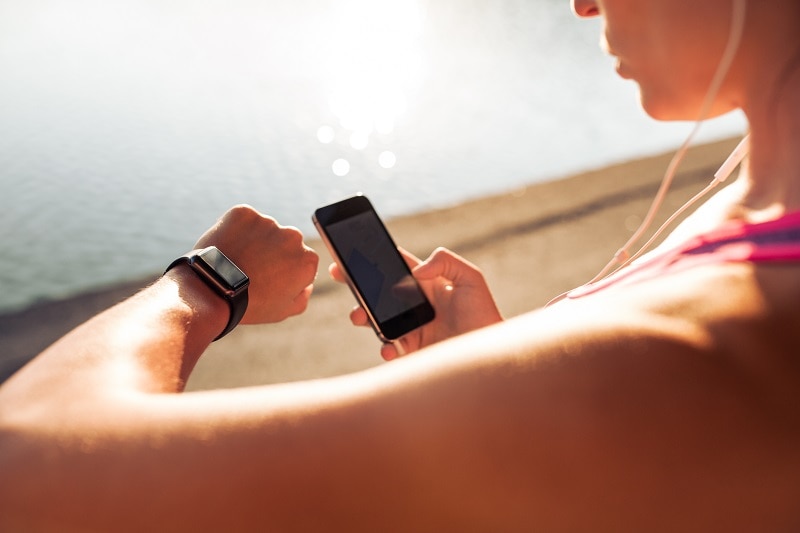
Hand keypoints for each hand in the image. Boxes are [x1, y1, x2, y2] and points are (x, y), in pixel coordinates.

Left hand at [195, 205, 318, 323]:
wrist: (213, 291)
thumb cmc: (251, 304)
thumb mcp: (284, 310)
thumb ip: (303, 296)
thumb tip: (306, 285)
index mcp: (307, 259)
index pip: (302, 260)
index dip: (286, 270)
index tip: (271, 279)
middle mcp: (293, 236)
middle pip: (285, 241)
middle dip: (274, 251)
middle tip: (253, 268)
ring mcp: (268, 222)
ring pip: (264, 229)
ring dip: (255, 240)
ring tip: (237, 260)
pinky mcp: (244, 213)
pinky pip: (243, 220)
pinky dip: (236, 230)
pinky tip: (228, 248)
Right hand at [330, 247, 501, 359]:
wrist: (490, 354)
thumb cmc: (484, 314)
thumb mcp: (471, 278)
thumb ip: (446, 261)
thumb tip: (416, 270)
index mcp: (426, 283)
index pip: (394, 265)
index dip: (373, 257)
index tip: (352, 251)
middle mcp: (414, 305)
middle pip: (377, 290)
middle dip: (356, 283)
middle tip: (337, 274)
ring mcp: (410, 328)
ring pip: (376, 319)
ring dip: (362, 316)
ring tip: (358, 316)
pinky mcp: (410, 351)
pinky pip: (388, 348)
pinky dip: (384, 347)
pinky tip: (391, 346)